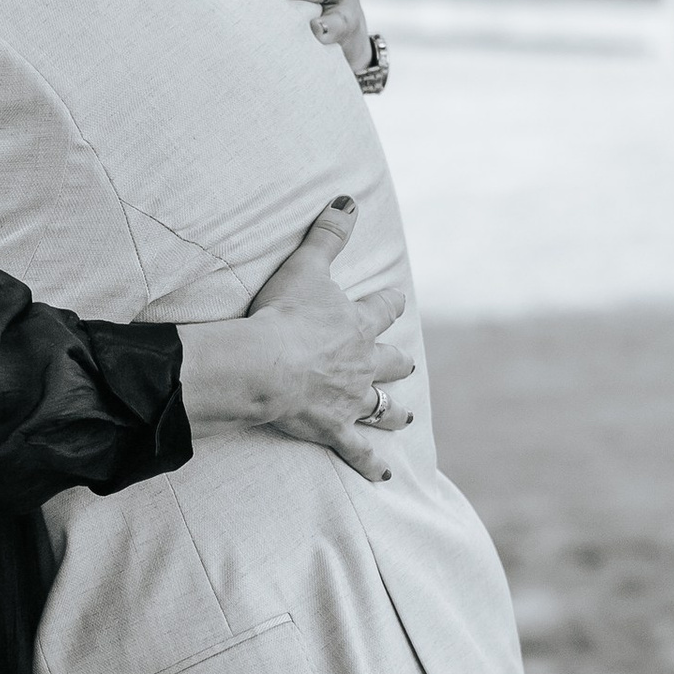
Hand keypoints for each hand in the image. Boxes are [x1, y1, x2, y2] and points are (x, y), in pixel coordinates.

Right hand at [177, 199, 417, 482]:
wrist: (268, 365)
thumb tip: (349, 198)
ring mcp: (351, 399)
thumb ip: (328, 233)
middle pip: (389, 362)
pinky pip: (358, 451)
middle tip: (405, 364)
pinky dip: (371, 463)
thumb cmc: (283, 314)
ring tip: (404, 417)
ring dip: (394, 412)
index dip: (388, 303)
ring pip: (382, 407)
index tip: (395, 299)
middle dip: (397, 362)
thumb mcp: (307, 266)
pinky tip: (384, 475)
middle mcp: (362, 364)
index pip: (382, 308)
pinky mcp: (334, 429)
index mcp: (357, 324)